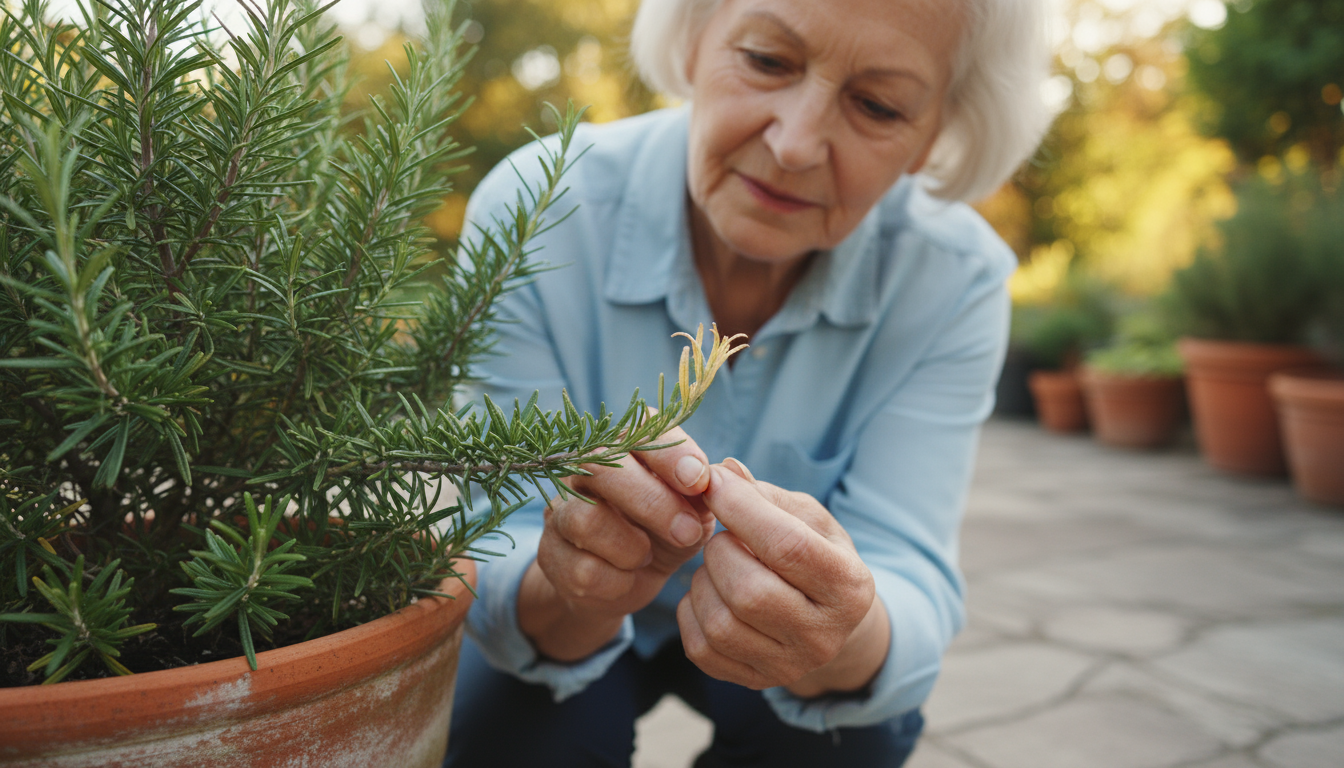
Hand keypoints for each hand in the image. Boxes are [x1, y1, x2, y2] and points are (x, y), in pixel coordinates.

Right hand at [518, 424, 713, 660]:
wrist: (626, 582)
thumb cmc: (667, 533)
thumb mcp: (695, 511)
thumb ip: (711, 492)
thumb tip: (728, 473)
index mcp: (626, 446)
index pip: (641, 428)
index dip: (671, 452)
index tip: (699, 482)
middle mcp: (585, 469)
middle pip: (606, 468)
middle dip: (654, 504)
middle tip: (688, 532)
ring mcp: (562, 510)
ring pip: (586, 520)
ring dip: (630, 547)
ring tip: (650, 557)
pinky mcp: (551, 554)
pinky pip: (583, 569)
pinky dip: (618, 581)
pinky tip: (629, 578)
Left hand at [678, 459, 889, 695]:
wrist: (827, 620)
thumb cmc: (814, 555)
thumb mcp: (807, 519)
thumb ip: (765, 495)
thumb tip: (724, 470)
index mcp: (849, 586)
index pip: (788, 546)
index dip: (742, 509)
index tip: (715, 483)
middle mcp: (824, 635)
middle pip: (749, 591)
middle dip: (720, 551)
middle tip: (723, 536)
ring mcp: (789, 666)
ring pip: (720, 623)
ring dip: (704, 581)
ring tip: (719, 565)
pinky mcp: (754, 681)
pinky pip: (700, 648)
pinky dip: (691, 612)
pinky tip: (710, 594)